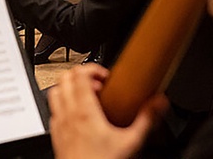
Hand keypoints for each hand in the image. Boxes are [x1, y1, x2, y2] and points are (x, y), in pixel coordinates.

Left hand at [49, 64, 168, 158]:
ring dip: (69, 88)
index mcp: (85, 111)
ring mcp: (59, 125)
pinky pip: (54, 111)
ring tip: (87, 96)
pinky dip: (63, 106)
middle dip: (80, 75)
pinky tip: (77, 116)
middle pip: (64, 78)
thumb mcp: (132, 142)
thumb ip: (147, 120)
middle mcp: (68, 114)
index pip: (79, 74)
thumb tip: (159, 102)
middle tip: (97, 85)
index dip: (92, 68)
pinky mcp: (55, 136)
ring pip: (55, 92)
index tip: (105, 77)